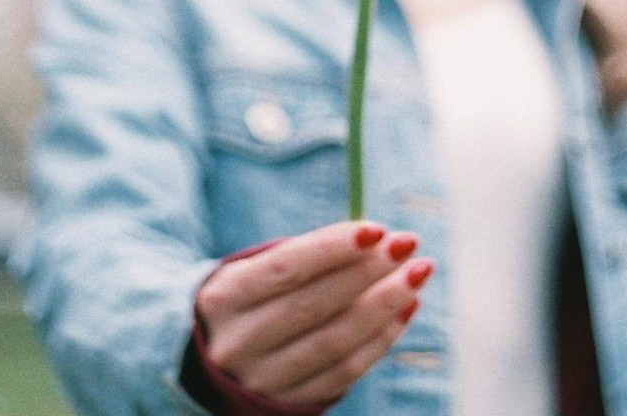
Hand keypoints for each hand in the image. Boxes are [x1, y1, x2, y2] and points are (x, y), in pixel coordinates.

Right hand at [194, 221, 431, 405]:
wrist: (209, 361)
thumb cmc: (247, 299)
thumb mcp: (252, 271)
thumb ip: (304, 257)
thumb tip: (376, 241)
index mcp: (223, 297)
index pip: (285, 268)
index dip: (333, 247)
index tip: (377, 228)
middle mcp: (238, 342)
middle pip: (314, 304)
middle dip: (368, 271)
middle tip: (408, 243)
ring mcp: (262, 381)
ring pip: (334, 341)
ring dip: (384, 305)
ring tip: (417, 274)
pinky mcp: (288, 406)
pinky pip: (344, 373)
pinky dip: (380, 340)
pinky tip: (405, 309)